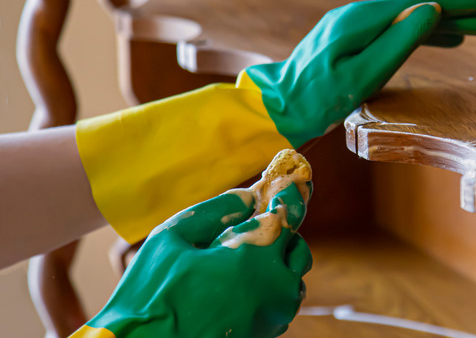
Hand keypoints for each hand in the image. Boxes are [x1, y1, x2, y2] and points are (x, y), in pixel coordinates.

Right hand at [79, 184, 311, 337]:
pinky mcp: (267, 334)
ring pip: (293, 279)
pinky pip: (281, 303)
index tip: (289, 181)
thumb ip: (215, 211)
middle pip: (297, 248)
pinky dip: (270, 288)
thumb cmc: (150, 297)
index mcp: (255, 258)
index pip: (288, 215)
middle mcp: (276, 288)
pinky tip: (238, 286)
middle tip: (253, 229)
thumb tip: (248, 196)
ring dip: (278, 265)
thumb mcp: (172, 239)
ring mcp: (274, 315)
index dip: (288, 195)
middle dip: (281, 235)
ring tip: (242, 262)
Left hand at [241, 0, 475, 146]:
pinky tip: (441, 38)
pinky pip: (393, 31)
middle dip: (457, 14)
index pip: (418, 5)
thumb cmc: (319, 100)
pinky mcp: (351, 40)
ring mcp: (353, 26)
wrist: (280, 107)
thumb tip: (431, 12)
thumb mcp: (363, 76)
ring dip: (443, 25)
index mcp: (361, 21)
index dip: (455, 3)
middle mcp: (357, 16)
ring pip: (407, 20)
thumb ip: (398, 43)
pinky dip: (420, 34)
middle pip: (416, 10)